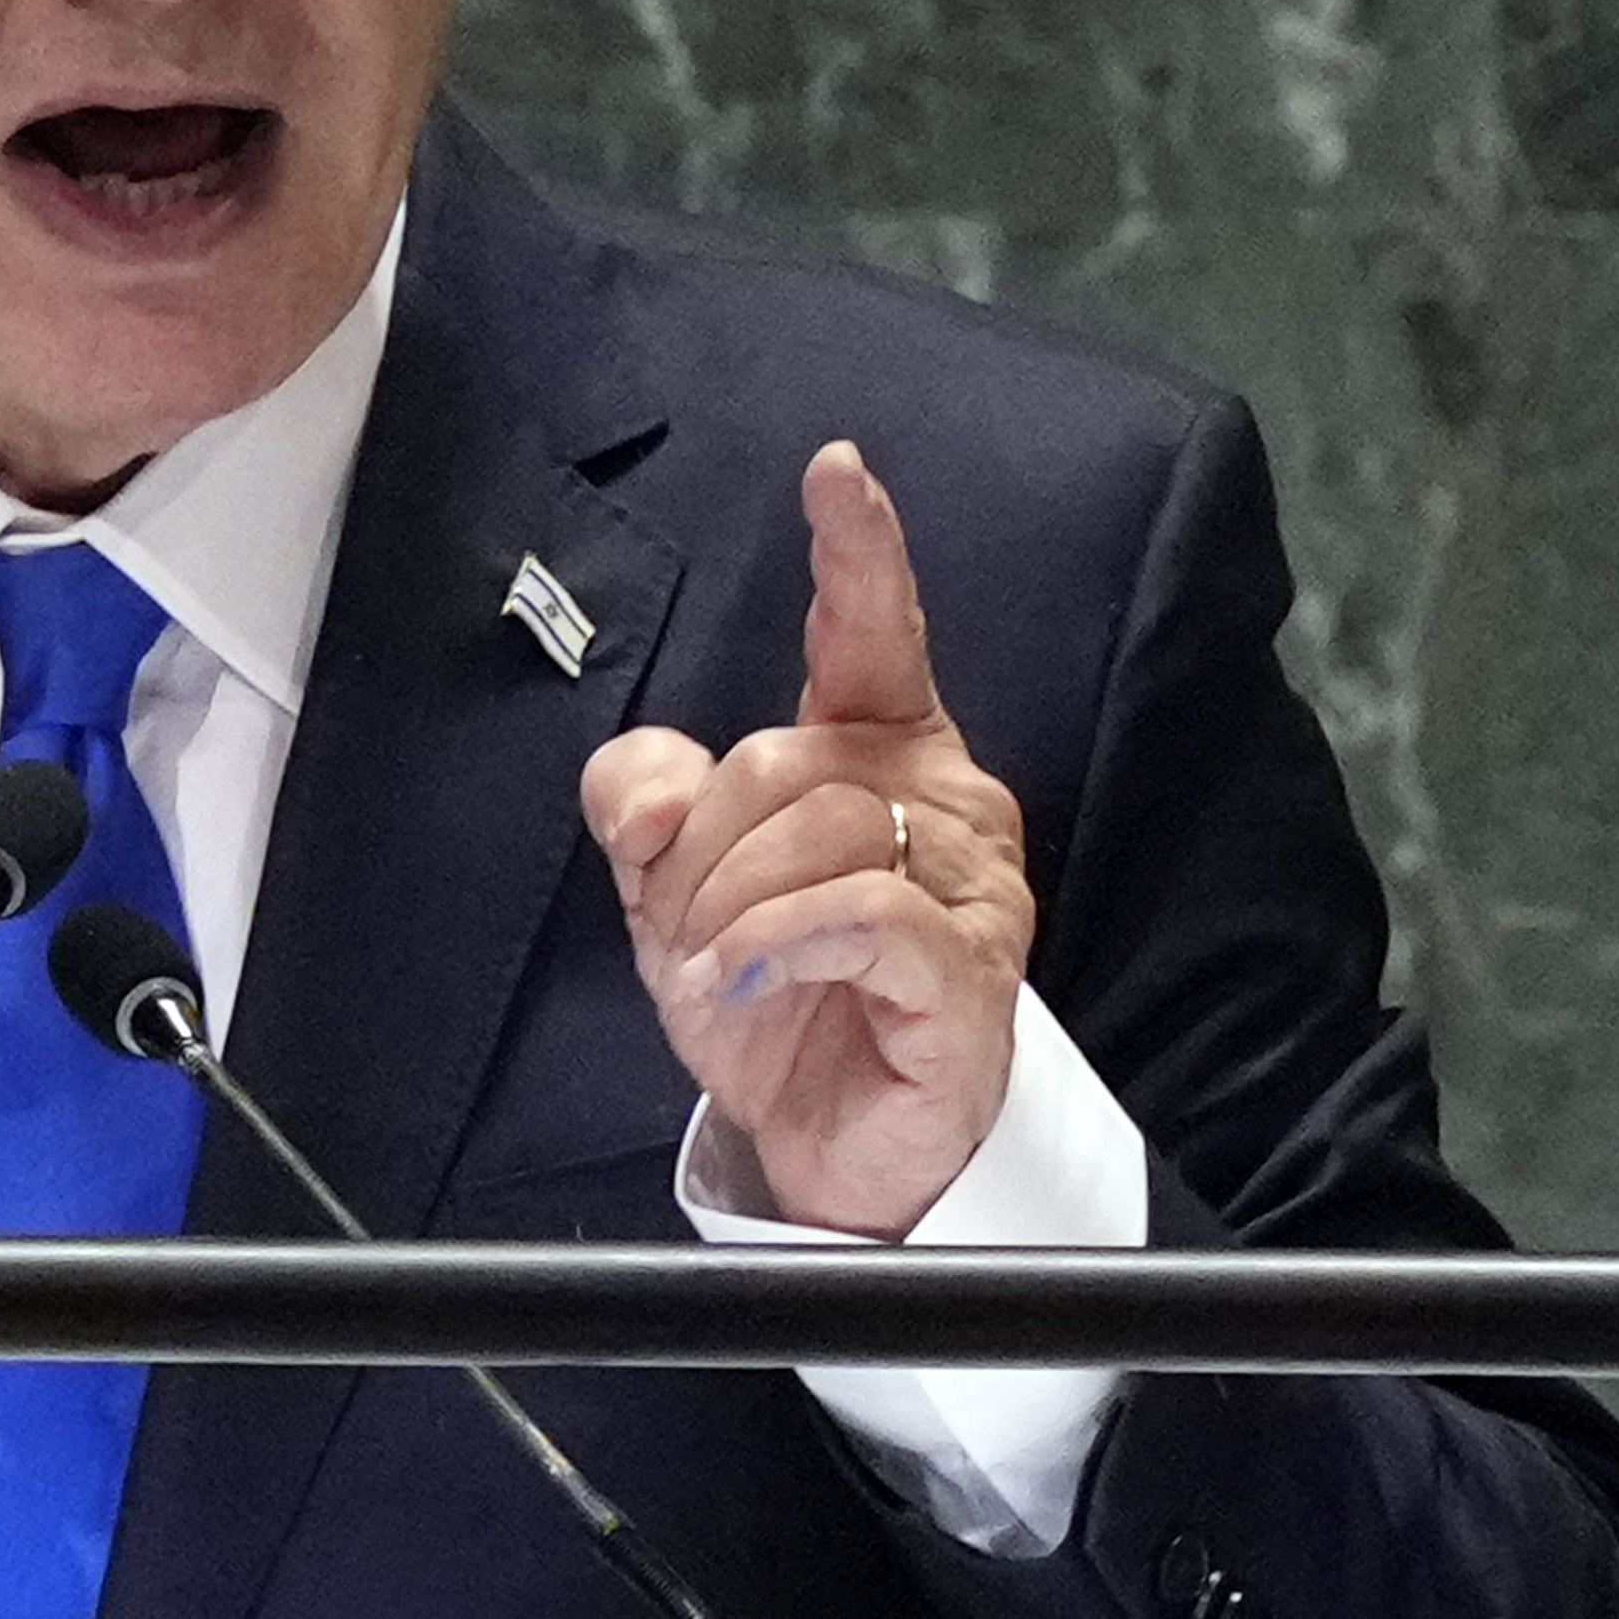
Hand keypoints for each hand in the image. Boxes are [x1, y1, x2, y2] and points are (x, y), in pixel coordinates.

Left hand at [578, 440, 1039, 1238]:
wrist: (836, 1145)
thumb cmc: (781, 1000)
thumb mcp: (678, 896)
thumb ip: (650, 811)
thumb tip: (646, 788)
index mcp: (879, 753)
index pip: (874, 633)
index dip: (858, 553)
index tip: (837, 473)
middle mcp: (942, 798)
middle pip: (783, 758)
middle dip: (701, 852)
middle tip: (692, 931)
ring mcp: (972, 885)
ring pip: (820, 829)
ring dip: (731, 909)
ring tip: (722, 971)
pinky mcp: (971, 970)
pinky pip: (862, 911)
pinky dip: (780, 944)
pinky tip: (751, 981)